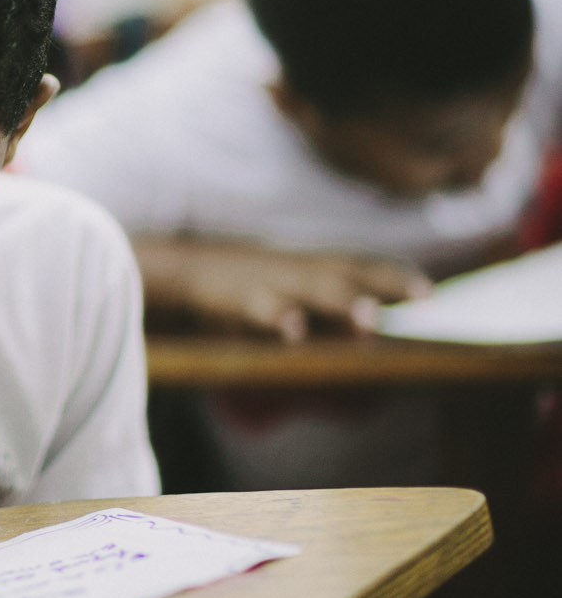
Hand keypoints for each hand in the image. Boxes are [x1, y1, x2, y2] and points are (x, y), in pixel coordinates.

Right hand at [135, 236, 431, 340]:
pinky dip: (275, 316)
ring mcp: (261, 282)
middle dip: (381, 285)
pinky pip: (255, 308)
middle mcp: (290, 270)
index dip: (393, 277)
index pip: (358, 266)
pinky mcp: (229, 297)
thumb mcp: (282, 288)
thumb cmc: (233, 287)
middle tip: (421, 296)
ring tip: (368, 320)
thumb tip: (369, 328)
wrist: (167, 271)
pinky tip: (293, 331)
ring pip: (307, 290)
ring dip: (339, 303)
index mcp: (305, 268)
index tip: (429, 293)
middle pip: (345, 275)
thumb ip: (322, 307)